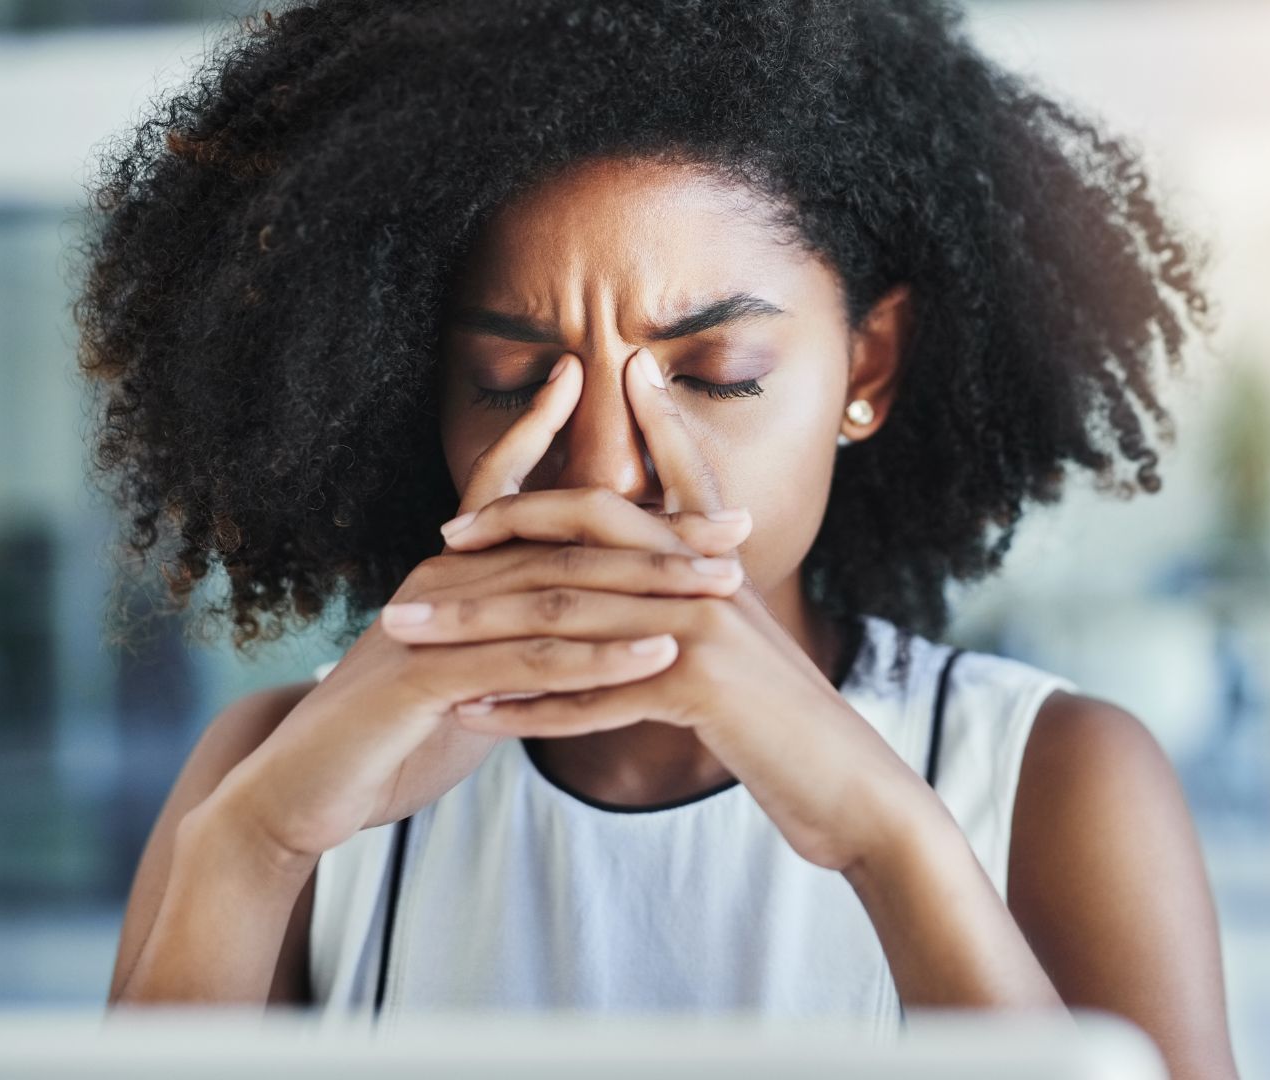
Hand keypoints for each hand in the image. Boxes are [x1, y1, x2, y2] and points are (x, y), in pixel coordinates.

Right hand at [205, 352, 751, 859]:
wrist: (301, 788)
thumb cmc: (391, 732)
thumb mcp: (474, 675)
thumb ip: (523, 643)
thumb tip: (584, 631)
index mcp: (463, 567)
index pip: (548, 509)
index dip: (626, 492)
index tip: (703, 490)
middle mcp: (449, 575)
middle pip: (572, 542)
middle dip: (661, 534)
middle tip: (740, 531)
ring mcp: (436, 620)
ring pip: (559, 591)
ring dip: (646, 587)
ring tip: (721, 586)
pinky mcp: (426, 676)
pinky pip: (529, 660)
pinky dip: (597, 655)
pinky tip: (659, 653)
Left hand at [386, 346, 938, 872]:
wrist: (856, 791)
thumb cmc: (794, 732)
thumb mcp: (748, 656)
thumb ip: (699, 615)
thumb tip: (649, 603)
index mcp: (719, 566)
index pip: (656, 486)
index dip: (588, 463)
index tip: (512, 463)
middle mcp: (710, 580)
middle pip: (587, 536)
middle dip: (502, 535)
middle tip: (431, 544)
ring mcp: (707, 628)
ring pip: (570, 613)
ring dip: (481, 625)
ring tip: (413, 633)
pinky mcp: (701, 686)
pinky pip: (592, 692)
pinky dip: (525, 708)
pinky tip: (470, 717)